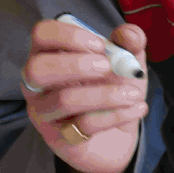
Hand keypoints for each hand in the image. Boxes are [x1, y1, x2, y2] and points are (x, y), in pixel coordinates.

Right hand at [21, 18, 149, 172]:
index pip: (41, 34)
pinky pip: (84, 124)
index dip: (69, 35)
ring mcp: (44, 113)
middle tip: (107, 67)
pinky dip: (117, 114)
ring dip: (104, 94)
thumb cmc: (111, 90)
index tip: (101, 45)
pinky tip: (137, 108)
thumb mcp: (125, 62)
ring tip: (134, 93)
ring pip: (63, 100)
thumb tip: (128, 34)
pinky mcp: (58, 138)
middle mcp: (37, 84)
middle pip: (36, 68)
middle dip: (76, 65)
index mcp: (48, 56)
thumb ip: (129, 42)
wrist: (116, 136)